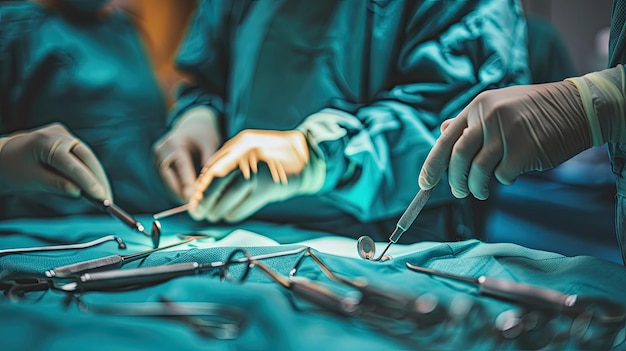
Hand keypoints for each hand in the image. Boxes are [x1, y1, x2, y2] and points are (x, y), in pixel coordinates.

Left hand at [0, 123, 111, 199]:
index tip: (101, 197)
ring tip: (105, 196)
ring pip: (88, 157)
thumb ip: (57, 184)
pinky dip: (90, 172)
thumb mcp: (32, 180)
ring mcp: (64, 135)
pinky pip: (84, 157)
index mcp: (45, 142)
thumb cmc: (14, 169)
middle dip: (98, 179)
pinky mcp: (68, 140)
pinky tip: (97, 187)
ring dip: (97, 177)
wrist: (4, 156)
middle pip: (86, 157)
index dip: (88, 181)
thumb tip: (78, 192)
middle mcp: (58, 134)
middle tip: (108, 199)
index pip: (72, 163)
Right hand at [152, 106, 221, 202]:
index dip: (187, 182)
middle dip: (181, 192)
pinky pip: (166, 181)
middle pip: (169, 176)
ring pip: (167, 181)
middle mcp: (161, 150)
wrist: (191, 126)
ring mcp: (156, 158)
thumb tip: (208, 184)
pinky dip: (177, 189)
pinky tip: (188, 195)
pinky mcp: (156, 165)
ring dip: (179, 192)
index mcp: (175, 142)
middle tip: (194, 206)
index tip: (192, 197)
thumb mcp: (211, 145)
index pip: (181, 165)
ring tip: (193, 202)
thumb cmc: (204, 135)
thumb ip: (209, 162)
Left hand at [188, 129, 324, 221]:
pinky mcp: (269, 187)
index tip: (194, 200)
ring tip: (213, 215)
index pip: (212, 168)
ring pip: (228, 196)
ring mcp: (259, 171)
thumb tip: (204, 185)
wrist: (306, 157)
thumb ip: (229, 161)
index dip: (201, 187)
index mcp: (240, 144)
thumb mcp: (250, 148)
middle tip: (198, 212)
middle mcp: (248, 155)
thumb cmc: (274, 156)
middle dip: (204, 200)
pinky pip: (244, 206)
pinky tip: (230, 215)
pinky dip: (234, 213)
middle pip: (216, 181)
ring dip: (217, 210)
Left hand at [418, 81, 590, 199]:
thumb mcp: (498, 105)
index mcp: (478, 106)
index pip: (446, 139)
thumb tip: (442, 131)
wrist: (578, 107)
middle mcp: (488, 117)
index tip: (424, 183)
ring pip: (478, 171)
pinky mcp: (523, 151)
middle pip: (458, 158)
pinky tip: (512, 174)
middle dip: (454, 181)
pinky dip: (504, 180)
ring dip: (476, 187)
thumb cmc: (535, 110)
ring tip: (480, 191)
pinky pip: (503, 176)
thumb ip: (470, 121)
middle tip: (459, 192)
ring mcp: (506, 133)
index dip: (432, 164)